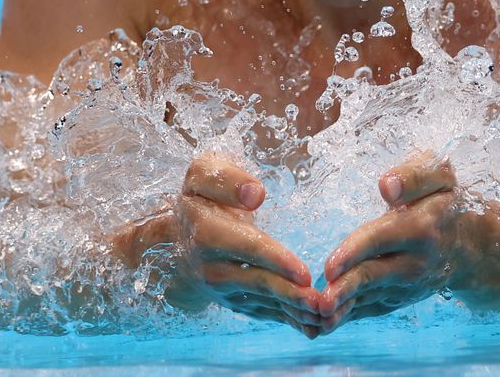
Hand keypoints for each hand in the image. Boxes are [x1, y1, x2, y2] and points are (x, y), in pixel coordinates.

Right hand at [113, 153, 321, 336]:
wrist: (177, 231)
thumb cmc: (201, 194)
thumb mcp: (204, 172)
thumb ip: (227, 180)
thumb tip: (255, 194)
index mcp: (206, 231)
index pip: (247, 248)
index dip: (276, 260)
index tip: (303, 272)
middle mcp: (211, 266)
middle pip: (257, 282)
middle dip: (290, 294)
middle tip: (321, 303)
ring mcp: (221, 288)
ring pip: (261, 302)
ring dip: (292, 312)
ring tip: (322, 319)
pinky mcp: (232, 299)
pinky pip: (260, 312)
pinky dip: (285, 320)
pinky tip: (311, 326)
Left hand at [318, 153, 499, 333]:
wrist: (470, 246)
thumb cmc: (446, 203)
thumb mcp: (440, 176)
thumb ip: (415, 175)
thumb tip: (386, 185)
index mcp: (421, 227)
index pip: (382, 238)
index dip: (355, 252)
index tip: (330, 265)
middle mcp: (415, 262)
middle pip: (373, 276)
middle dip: (346, 289)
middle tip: (320, 300)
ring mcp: (406, 286)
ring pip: (369, 298)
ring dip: (342, 309)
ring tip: (316, 316)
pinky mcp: (398, 299)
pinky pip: (371, 309)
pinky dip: (348, 316)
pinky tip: (322, 323)